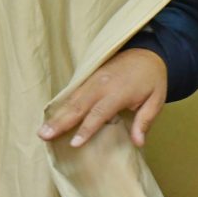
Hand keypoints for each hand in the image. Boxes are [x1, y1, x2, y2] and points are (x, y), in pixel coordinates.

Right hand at [37, 48, 167, 147]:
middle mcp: (102, 85)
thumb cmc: (152, 80)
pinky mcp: (89, 77)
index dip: (86, 129)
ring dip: (56, 115)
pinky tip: (50, 117)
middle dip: (61, 122)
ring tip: (41, 131)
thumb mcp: (156, 100)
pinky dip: (61, 105)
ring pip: (71, 99)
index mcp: (119, 92)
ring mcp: (93, 79)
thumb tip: (138, 142)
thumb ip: (145, 120)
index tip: (74, 144)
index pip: (99, 113)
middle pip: (78, 106)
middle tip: (43, 136)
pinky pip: (73, 93)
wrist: (146, 53)